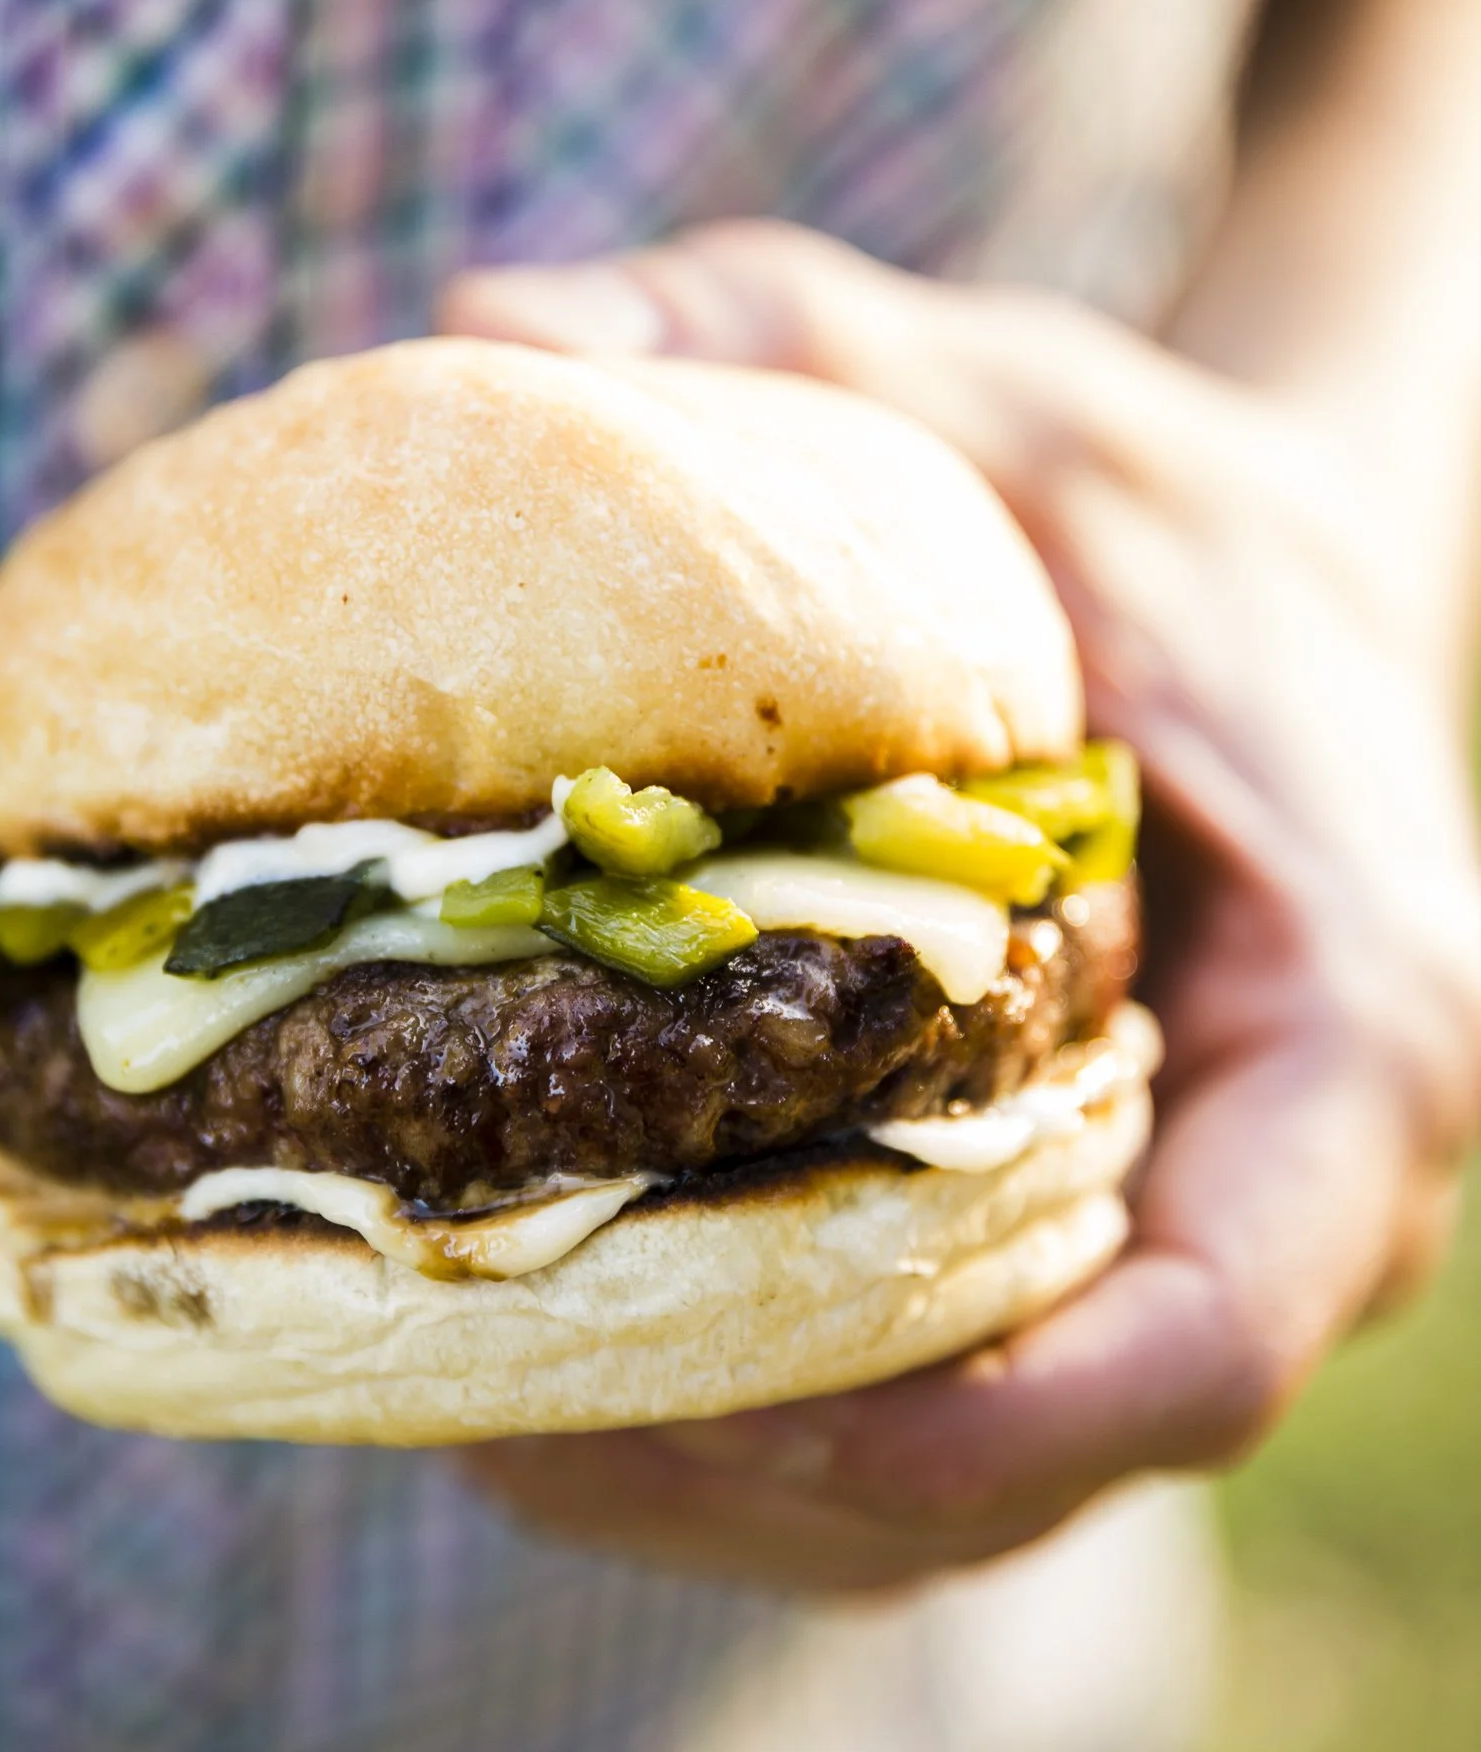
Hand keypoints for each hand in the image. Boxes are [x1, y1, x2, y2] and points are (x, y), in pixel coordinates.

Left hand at [436, 221, 1480, 1592]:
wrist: (1265, 580)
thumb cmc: (1150, 499)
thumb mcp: (987, 379)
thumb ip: (761, 334)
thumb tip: (478, 332)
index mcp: (1346, 1035)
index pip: (1190, 1346)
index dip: (943, 1430)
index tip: (669, 1389)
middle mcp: (1285, 1196)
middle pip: (1019, 1465)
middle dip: (752, 1475)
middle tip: (479, 1414)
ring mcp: (1183, 1236)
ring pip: (956, 1479)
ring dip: (720, 1480)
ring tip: (465, 1405)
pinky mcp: (1087, 1229)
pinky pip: (926, 1399)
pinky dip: (750, 1418)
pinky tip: (556, 1341)